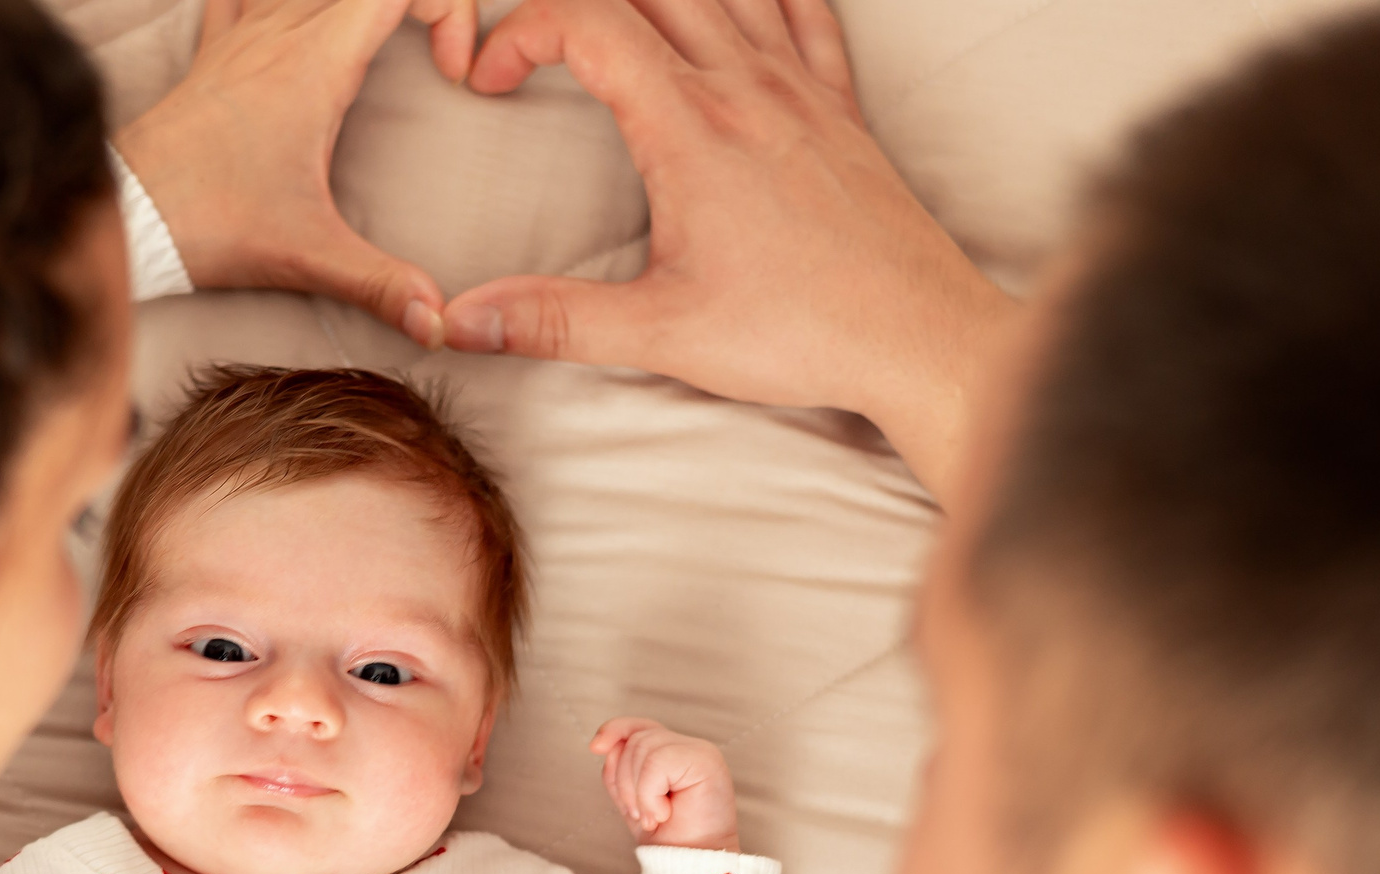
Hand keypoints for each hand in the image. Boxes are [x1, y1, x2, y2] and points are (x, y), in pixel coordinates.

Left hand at [114, 0, 477, 343]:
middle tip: (435, 61)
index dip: (450, 10)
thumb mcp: (309, 255)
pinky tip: (291, 23)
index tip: (453, 75)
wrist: (128, 213)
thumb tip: (438, 324)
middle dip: (418, 7)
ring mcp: (243, 33)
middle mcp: (281, 31)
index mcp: (317, 60)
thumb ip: (381, 283)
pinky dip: (280, 0)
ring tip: (385, 45)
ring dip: (356, 6)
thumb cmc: (212, 223)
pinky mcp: (214, 52)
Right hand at [438, 0, 1016, 504]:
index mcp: (690, 127)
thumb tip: (462, 322)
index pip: (587, 22)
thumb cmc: (802, 332)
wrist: (916, 335)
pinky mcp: (839, 105)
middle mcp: (745, 84)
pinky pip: (802, 9)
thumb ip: (553, 320)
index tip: (492, 81)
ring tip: (613, 21)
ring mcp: (799, 85)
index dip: (520, 31)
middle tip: (538, 47)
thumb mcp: (662, 332)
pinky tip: (739, 7)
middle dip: (573, 2)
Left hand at [593, 717, 738, 850]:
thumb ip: (619, 770)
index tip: (595, 748)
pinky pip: (657, 762)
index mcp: (672, 752)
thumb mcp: (632, 798)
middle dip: (625, 782)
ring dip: (639, 792)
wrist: (690, 863)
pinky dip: (650, 794)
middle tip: (642, 814)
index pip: (638, 726)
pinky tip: (664, 812)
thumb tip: (604, 746)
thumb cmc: (667, 836)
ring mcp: (699, 750)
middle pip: (635, 740)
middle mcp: (687, 746)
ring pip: (643, 748)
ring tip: (654, 815)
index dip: (614, 730)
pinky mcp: (706, 760)